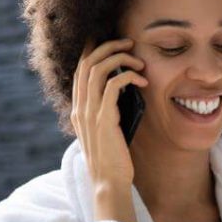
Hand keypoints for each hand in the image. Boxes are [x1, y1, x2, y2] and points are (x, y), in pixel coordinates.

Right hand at [71, 37, 148, 188]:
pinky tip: (142, 80)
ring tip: (138, 59)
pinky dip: (128, 76)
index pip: (80, 69)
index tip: (111, 40)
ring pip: (97, 69)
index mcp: (79, 108)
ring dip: (119, 57)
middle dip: (107, 46)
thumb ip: (109, 109)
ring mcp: (89, 112)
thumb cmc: (114, 157)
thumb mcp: (109, 128)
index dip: (93, 50)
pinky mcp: (103, 119)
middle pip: (86, 62)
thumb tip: (123, 88)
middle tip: (129, 42)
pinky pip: (113, 86)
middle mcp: (80, 107)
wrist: (110, 181)